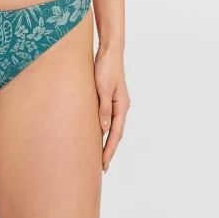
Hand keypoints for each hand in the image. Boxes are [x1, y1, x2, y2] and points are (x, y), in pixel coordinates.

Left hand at [94, 46, 129, 172]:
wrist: (110, 50)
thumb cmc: (106, 67)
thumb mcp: (103, 88)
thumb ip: (104, 109)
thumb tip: (103, 130)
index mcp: (122, 106)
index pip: (116, 134)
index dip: (109, 150)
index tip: (103, 164)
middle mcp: (121, 106)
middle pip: (116, 133)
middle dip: (109, 150)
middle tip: (102, 167)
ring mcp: (117, 101)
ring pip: (112, 126)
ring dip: (106, 140)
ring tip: (99, 155)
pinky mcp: (110, 96)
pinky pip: (108, 117)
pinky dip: (104, 128)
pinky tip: (97, 132)